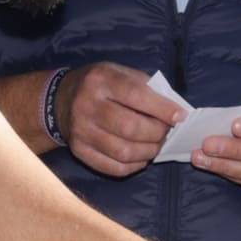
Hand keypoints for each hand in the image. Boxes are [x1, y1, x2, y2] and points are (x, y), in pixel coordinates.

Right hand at [58, 62, 182, 176]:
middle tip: (166, 133)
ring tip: (156, 145)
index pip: (136, 95)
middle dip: (157, 133)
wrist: (60, 100)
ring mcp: (81, 130)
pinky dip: (134, 166)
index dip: (162, 109)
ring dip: (148, 152)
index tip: (180, 116)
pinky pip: (113, 167)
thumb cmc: (100, 85)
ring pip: (123, 151)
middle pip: (130, 128)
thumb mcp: (120, 73)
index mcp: (100, 80)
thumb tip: (175, 111)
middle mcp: (87, 105)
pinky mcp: (79, 150)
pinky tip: (141, 157)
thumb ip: (147, 88)